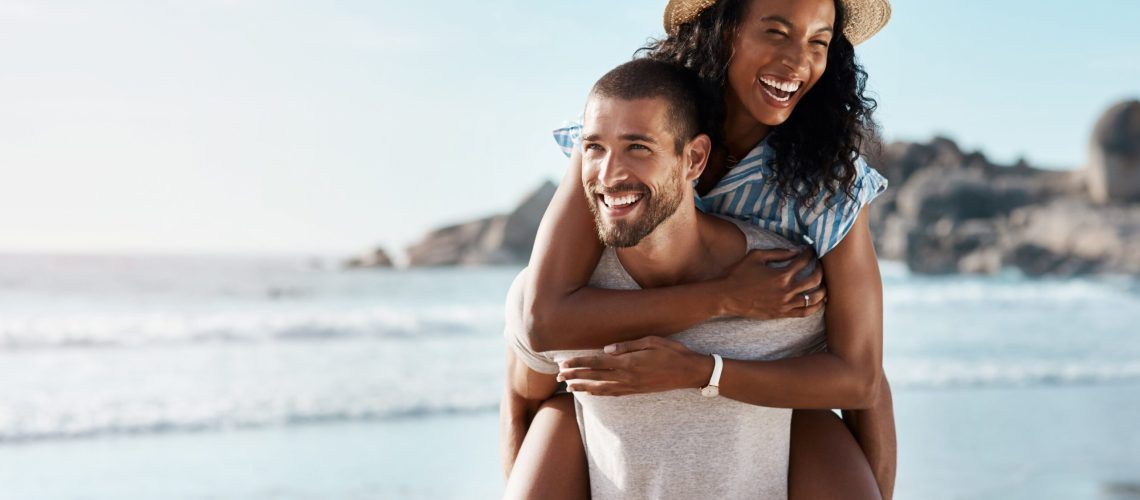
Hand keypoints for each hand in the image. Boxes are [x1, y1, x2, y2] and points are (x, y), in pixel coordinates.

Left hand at [555, 336, 711, 396]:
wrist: (690, 373)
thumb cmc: (673, 352)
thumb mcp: (652, 341)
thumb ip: (628, 345)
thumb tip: (606, 350)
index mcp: (629, 362)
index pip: (596, 363)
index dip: (578, 364)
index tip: (563, 363)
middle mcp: (627, 376)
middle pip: (594, 377)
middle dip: (574, 376)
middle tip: (557, 376)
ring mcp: (631, 386)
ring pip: (601, 388)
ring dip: (583, 387)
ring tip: (568, 386)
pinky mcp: (636, 391)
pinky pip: (613, 394)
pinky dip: (598, 394)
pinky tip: (590, 393)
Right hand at [717, 247, 825, 318]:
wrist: (726, 296)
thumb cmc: (738, 274)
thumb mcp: (756, 256)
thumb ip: (777, 253)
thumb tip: (795, 252)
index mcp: (780, 275)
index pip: (803, 261)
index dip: (809, 253)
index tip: (810, 250)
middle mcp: (786, 291)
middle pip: (814, 279)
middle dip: (820, 269)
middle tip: (819, 264)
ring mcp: (785, 304)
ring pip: (813, 298)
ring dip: (823, 289)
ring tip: (824, 283)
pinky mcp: (781, 314)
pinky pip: (805, 312)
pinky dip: (815, 307)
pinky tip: (819, 301)